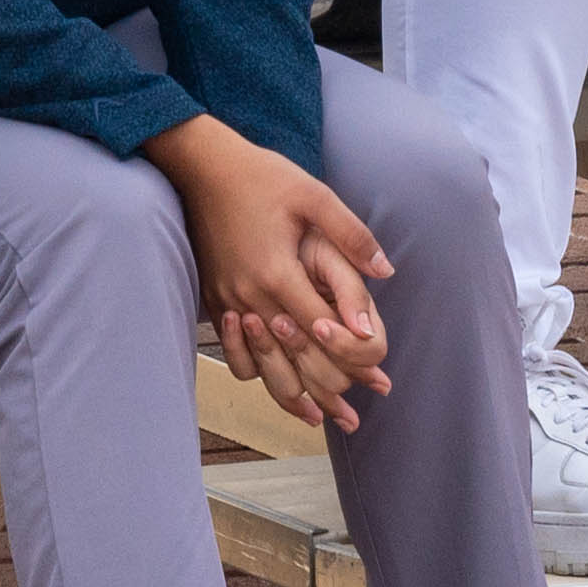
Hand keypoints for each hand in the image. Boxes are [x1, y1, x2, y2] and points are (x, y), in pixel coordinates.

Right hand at [147, 118, 394, 432]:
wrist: (202, 167)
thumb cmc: (262, 177)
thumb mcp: (313, 195)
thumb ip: (351, 235)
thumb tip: (385, 272)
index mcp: (278, 272)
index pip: (320, 330)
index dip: (350, 356)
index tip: (377, 376)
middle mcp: (251, 295)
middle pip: (293, 357)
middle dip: (328, 390)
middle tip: (355, 418)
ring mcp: (228, 300)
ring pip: (261, 365)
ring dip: (291, 395)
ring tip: (317, 419)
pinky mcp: (214, 299)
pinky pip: (236, 351)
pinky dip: (257, 374)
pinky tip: (274, 384)